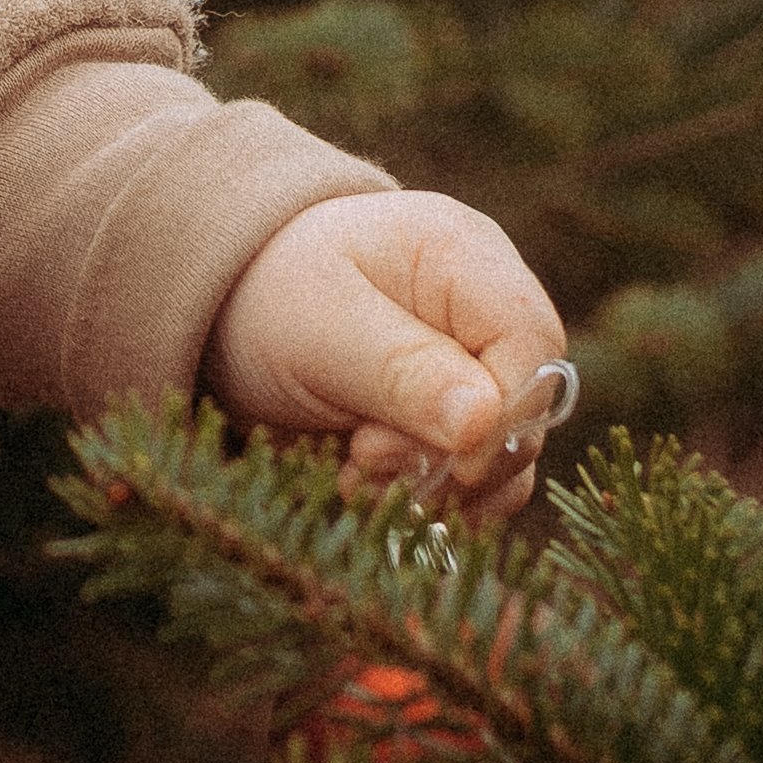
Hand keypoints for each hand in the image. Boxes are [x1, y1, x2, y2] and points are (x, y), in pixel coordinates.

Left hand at [206, 190, 571, 513]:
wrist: (227, 316)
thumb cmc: (272, 297)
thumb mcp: (323, 326)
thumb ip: (403, 371)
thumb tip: (484, 424)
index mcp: (464, 259)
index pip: (535, 343)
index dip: (509, 413)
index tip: (452, 462)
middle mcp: (484, 318)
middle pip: (527, 411)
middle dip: (452, 457)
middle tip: (365, 455)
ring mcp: (474, 374)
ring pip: (507, 460)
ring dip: (436, 488)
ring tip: (356, 468)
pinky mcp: (453, 426)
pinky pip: (479, 485)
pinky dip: (432, 503)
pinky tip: (369, 487)